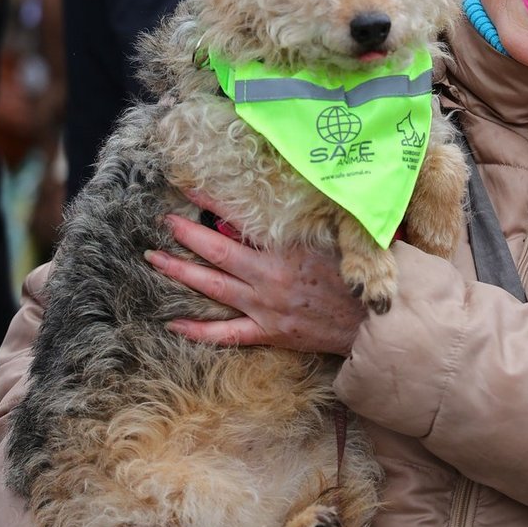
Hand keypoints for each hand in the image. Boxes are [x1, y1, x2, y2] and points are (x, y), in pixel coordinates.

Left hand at [144, 202, 366, 355]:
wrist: (373, 322)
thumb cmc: (359, 276)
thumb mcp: (336, 238)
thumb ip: (305, 224)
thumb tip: (277, 208)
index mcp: (284, 251)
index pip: (239, 223)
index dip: (212, 206)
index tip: (190, 191)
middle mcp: (268, 278)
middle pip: (215, 254)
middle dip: (185, 237)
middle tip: (162, 223)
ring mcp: (264, 308)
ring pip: (212, 289)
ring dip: (181, 273)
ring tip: (155, 259)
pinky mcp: (268, 333)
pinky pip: (225, 335)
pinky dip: (197, 331)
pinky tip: (173, 324)